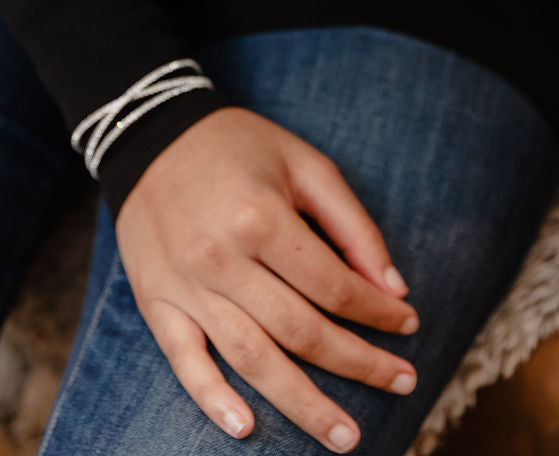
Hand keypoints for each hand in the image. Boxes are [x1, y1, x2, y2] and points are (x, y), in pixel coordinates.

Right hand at [114, 107, 419, 451]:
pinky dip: (212, 398)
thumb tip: (392, 290)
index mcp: (260, 218)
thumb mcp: (304, 163)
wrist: (150, 133)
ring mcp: (185, 284)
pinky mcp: (155, 299)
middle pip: (300, 331)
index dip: (378, 311)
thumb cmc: (238, 145)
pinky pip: (183, 359)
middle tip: (403, 384)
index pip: (333, 286)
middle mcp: (221, 258)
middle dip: (358, 364)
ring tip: (344, 438)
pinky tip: (245, 427)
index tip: (408, 324)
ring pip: (251, 358)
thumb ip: (351, 225)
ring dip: (302, 405)